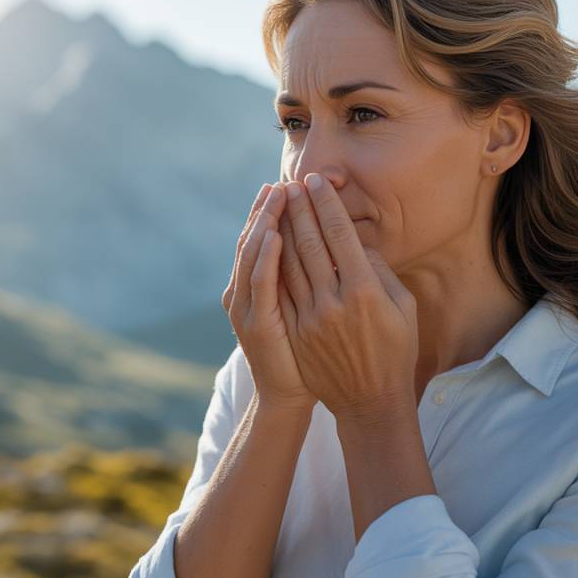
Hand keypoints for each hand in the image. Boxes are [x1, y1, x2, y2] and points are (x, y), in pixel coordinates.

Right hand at [222, 182, 318, 413]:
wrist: (289, 397)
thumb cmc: (306, 356)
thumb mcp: (300, 312)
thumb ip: (305, 279)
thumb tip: (330, 245)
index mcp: (258, 287)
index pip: (265, 239)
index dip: (273, 212)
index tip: (287, 185)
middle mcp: (246, 291)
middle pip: (256, 239)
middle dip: (268, 209)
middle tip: (281, 180)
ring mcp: (248, 305)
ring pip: (254, 253)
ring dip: (265, 221)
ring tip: (278, 195)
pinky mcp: (256, 322)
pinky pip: (262, 283)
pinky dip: (266, 256)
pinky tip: (275, 233)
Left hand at [276, 173, 418, 424]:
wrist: (369, 401)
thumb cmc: (395, 351)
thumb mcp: (402, 308)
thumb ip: (381, 271)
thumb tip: (356, 243)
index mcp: (366, 291)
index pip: (339, 235)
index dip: (326, 205)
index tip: (316, 182)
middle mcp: (335, 302)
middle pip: (309, 243)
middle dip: (298, 209)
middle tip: (291, 183)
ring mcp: (311, 318)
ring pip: (289, 263)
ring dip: (282, 229)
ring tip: (278, 205)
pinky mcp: (296, 332)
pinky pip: (281, 290)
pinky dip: (274, 262)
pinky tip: (270, 242)